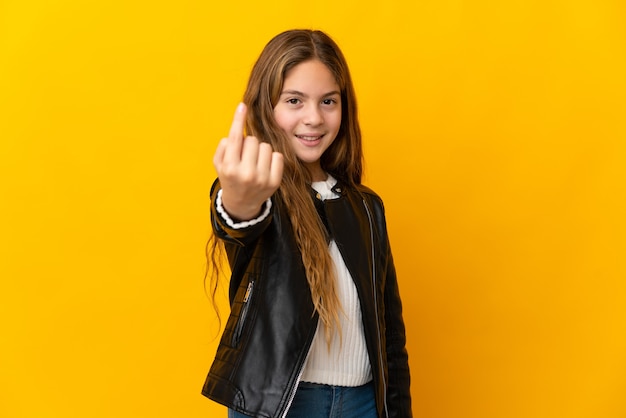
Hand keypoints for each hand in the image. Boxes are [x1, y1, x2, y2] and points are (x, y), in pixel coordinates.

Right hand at [213, 103, 283, 220]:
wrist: (241, 204)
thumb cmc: (230, 178)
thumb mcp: (219, 164)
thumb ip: (224, 146)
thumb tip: (237, 128)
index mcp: (229, 168)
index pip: (235, 138)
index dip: (238, 120)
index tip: (242, 106)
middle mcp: (246, 173)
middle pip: (252, 140)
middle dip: (248, 144)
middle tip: (245, 156)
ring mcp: (262, 178)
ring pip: (266, 146)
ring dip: (260, 150)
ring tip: (254, 162)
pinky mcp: (275, 181)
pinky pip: (277, 156)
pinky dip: (272, 158)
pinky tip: (265, 167)